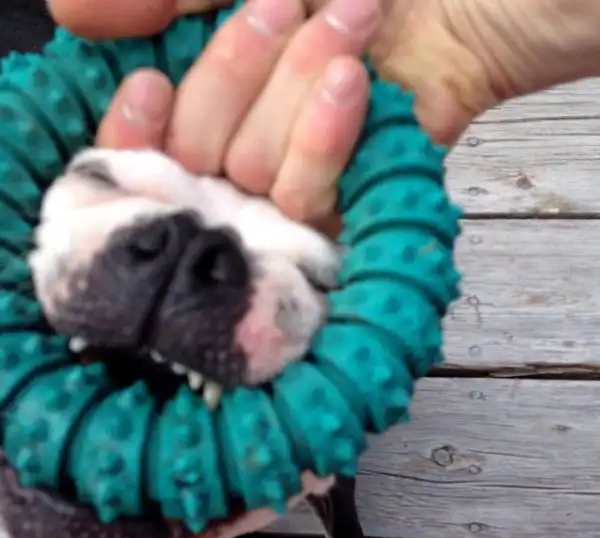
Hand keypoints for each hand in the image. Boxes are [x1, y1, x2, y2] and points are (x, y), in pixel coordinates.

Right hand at [50, 0, 599, 147]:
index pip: (144, 133)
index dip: (135, 119)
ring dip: (293, 93)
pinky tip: (355, 83)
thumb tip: (69, 16)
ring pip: (248, 178)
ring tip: (349, 20)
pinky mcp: (355, 196)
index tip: (150, 79)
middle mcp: (251, 130)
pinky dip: (323, 140)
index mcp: (218, 78)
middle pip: (193, 159)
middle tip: (286, 2)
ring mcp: (303, 168)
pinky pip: (310, 202)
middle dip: (234, 74)